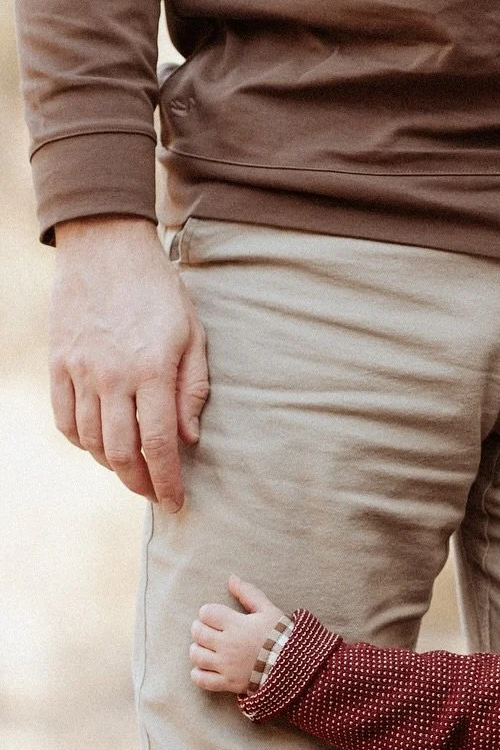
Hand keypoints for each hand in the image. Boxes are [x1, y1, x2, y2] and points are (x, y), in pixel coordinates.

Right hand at [50, 216, 209, 512]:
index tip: (175, 502)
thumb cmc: (159, 291)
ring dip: (112, 465)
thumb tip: (190, 441)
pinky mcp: (58, 362)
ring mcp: (80, 370)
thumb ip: (192, 391)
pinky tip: (99, 444)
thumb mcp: (192, 336)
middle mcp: (112, 376)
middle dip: (140, 483)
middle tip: (154, 494)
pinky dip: (81, 441)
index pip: (160, 445)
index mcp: (152, 371)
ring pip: (91, 441)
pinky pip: (64, 418)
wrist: (105, 246)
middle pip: (121, 452)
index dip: (167, 481)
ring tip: (131, 469)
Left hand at [190, 577, 284, 692]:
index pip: (206, 613)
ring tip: (207, 649)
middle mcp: (227, 644)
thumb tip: (231, 579)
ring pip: (196, 655)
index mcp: (236, 625)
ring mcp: (227, 665)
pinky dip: (199, 674)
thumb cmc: (283, 637)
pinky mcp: (228, 683)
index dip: (208, 613)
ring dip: (198, 650)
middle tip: (210, 632)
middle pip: (197, 632)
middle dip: (200, 629)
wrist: (296, 667)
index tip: (217, 617)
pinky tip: (206, 668)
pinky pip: (202, 680)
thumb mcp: (269, 611)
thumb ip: (249, 594)